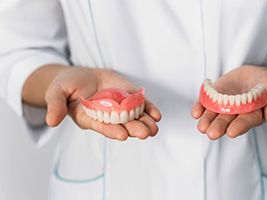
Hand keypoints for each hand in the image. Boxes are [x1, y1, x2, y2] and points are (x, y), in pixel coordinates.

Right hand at [45, 67, 160, 140]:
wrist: (81, 76)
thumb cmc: (67, 85)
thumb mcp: (56, 92)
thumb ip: (56, 105)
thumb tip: (51, 122)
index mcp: (89, 118)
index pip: (102, 127)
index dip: (112, 130)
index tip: (122, 134)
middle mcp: (107, 116)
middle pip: (122, 125)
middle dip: (133, 129)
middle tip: (145, 133)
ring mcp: (120, 107)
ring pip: (134, 118)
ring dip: (145, 123)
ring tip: (153, 127)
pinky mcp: (128, 98)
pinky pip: (141, 105)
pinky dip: (149, 110)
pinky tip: (156, 115)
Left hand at [191, 65, 266, 139]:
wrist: (257, 75)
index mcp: (254, 115)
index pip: (246, 122)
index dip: (239, 126)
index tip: (231, 132)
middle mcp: (237, 114)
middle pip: (227, 121)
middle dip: (219, 127)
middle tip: (212, 133)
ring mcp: (224, 105)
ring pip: (214, 115)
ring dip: (207, 120)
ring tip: (202, 127)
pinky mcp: (215, 96)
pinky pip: (205, 103)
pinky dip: (200, 107)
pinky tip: (195, 112)